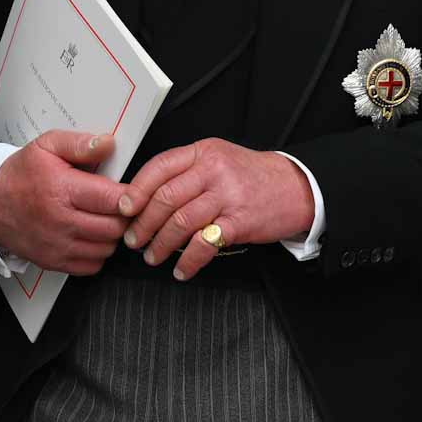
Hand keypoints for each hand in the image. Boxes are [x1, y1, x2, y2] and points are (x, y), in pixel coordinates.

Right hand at [0, 130, 128, 273]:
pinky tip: (91, 236)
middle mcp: (61, 221)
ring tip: (104, 219)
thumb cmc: (20, 174)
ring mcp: (57, 245)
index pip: (113, 200)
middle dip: (124, 216)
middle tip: (119, 206)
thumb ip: (80, 144)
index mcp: (63, 190)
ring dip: (112, 235)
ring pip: (106, 248)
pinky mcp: (53, 262)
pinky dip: (97, 254)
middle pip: (115, 227)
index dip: (131, 197)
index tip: (132, 192)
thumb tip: (108, 144)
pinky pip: (91, 266)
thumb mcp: (47, 146)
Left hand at [118, 138, 313, 280]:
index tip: (123, 209)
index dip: (136, 190)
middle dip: (143, 224)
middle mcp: (215, 170)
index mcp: (205, 152)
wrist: (298, 186)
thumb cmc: (254, 176)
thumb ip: (187, 170)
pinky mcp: (240, 221)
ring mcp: (228, 195)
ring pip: (180, 222)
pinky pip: (204, 244)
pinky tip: (181, 269)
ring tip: (153, 256)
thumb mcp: (220, 159)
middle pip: (165, 198)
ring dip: (161, 245)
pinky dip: (188, 261)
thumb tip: (145, 195)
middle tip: (134, 239)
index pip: (159, 167)